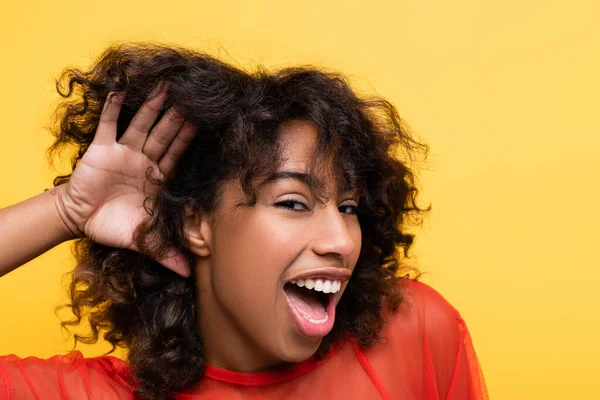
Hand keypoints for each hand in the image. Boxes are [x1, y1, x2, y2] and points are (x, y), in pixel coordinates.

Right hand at [54, 85, 194, 276]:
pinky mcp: (101, 149)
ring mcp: (123, 152)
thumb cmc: (113, 226)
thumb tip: (188, 274)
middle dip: (177, 117)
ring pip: (141, 124)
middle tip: (193, 95)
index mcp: (156, 178)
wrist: (80, 220)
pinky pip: (108, 125)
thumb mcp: (142, 239)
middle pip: (164, 134)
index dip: (189, 138)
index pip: (177, 154)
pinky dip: (114, 108)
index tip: (205, 121)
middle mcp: (143, 160)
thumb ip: (165, 252)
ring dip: (153, 106)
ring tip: (166, 86)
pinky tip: (122, 88)